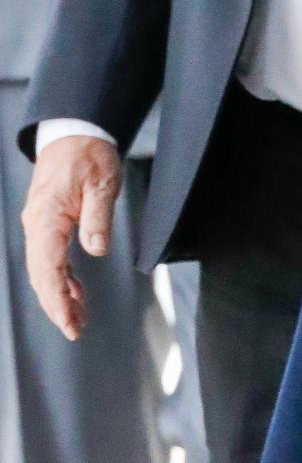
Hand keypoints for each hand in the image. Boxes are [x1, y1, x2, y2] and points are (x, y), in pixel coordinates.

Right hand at [21, 136, 122, 340]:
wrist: (75, 132)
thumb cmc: (88, 153)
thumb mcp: (102, 181)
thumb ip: (98, 217)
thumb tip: (96, 250)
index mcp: (48, 215)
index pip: (48, 266)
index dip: (57, 298)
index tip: (68, 321)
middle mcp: (37, 223)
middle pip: (41, 274)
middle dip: (56, 305)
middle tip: (75, 331)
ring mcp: (40, 224)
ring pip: (43, 269)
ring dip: (59, 295)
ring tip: (77, 319)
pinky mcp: (47, 223)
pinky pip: (50, 258)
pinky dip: (62, 278)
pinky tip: (75, 293)